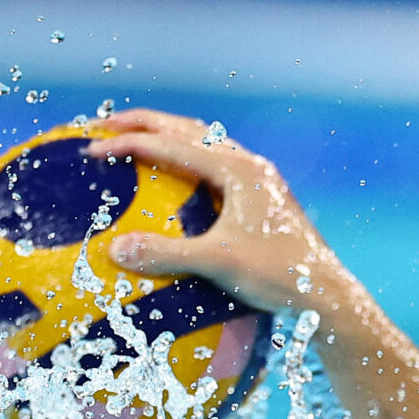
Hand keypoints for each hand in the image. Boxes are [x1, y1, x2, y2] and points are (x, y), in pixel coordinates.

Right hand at [85, 109, 356, 317]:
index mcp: (238, 170)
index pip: (171, 143)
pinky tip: (174, 181)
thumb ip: (167, 254)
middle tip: (102, 126)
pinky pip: (216, 166)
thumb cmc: (280, 276)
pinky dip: (188, 162)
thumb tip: (115, 250)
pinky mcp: (263, 199)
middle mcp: (250, 166)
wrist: (328, 294)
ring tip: (135, 141)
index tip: (90, 149)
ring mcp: (259, 181)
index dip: (127, 143)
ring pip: (205, 143)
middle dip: (144, 123)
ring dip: (168, 137)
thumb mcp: (220, 264)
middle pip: (187, 129)